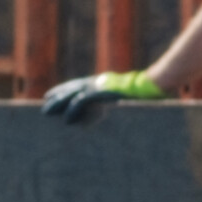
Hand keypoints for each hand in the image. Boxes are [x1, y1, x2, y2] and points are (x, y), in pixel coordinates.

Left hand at [40, 70, 165, 125]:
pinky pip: (82, 102)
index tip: (53, 94)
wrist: (156, 85)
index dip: (65, 89)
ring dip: (59, 103)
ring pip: (72, 94)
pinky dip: (73, 110)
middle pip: (72, 88)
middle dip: (57, 95)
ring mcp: (101, 87)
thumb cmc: (148, 92)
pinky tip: (67, 120)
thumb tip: (116, 104)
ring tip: (47, 112)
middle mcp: (99, 82)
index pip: (79, 84)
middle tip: (45, 102)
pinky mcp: (103, 93)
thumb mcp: (129, 95)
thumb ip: (117, 98)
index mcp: (104, 82)